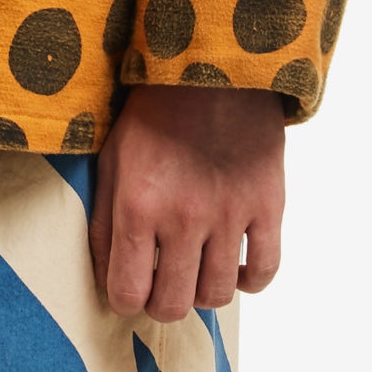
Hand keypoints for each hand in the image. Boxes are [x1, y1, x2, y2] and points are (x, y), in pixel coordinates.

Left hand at [90, 84, 284, 322]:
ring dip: (201, 291)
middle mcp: (183, 217)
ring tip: (194, 268)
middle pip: (172, 304)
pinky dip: (248, 280)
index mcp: (136, 204)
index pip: (128, 293)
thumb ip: (103, 221)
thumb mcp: (111, 159)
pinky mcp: (267, 205)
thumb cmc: (152, 114)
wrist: (211, 67)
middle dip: (161, 303)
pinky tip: (233, 266)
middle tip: (161, 282)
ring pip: (216, 296)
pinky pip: (264, 271)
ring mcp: (229, 214)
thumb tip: (107, 278)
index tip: (129, 287)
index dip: (125, 300)